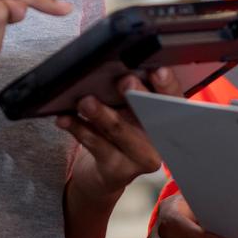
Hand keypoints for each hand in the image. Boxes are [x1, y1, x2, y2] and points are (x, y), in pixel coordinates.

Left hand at [59, 67, 180, 198]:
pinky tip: (65, 119)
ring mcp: (140, 158)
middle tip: (125, 81)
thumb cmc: (122, 129)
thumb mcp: (131, 110)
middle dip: (137, 96)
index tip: (158, 71)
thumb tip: (116, 66)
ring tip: (86, 101)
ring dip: (100, 114)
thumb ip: (131, 91)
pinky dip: (79, 129)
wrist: (109, 172)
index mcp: (168, 118)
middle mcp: (160, 140)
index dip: (167, 85)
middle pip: (149, 115)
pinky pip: (96, 145)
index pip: (173, 98)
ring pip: (119, 131)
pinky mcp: (117, 170)